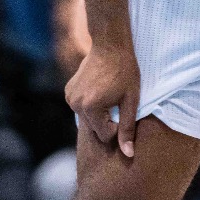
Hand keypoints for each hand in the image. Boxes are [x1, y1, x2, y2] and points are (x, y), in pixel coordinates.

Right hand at [66, 41, 140, 157]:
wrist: (110, 45)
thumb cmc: (125, 72)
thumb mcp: (131, 101)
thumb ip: (128, 128)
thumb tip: (128, 154)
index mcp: (90, 108)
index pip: (105, 135)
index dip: (117, 126)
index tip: (123, 110)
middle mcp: (75, 104)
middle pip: (94, 128)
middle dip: (107, 120)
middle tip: (117, 102)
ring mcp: (69, 97)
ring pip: (87, 119)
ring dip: (98, 113)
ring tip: (108, 95)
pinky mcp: (68, 91)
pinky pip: (81, 108)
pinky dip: (90, 105)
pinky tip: (99, 91)